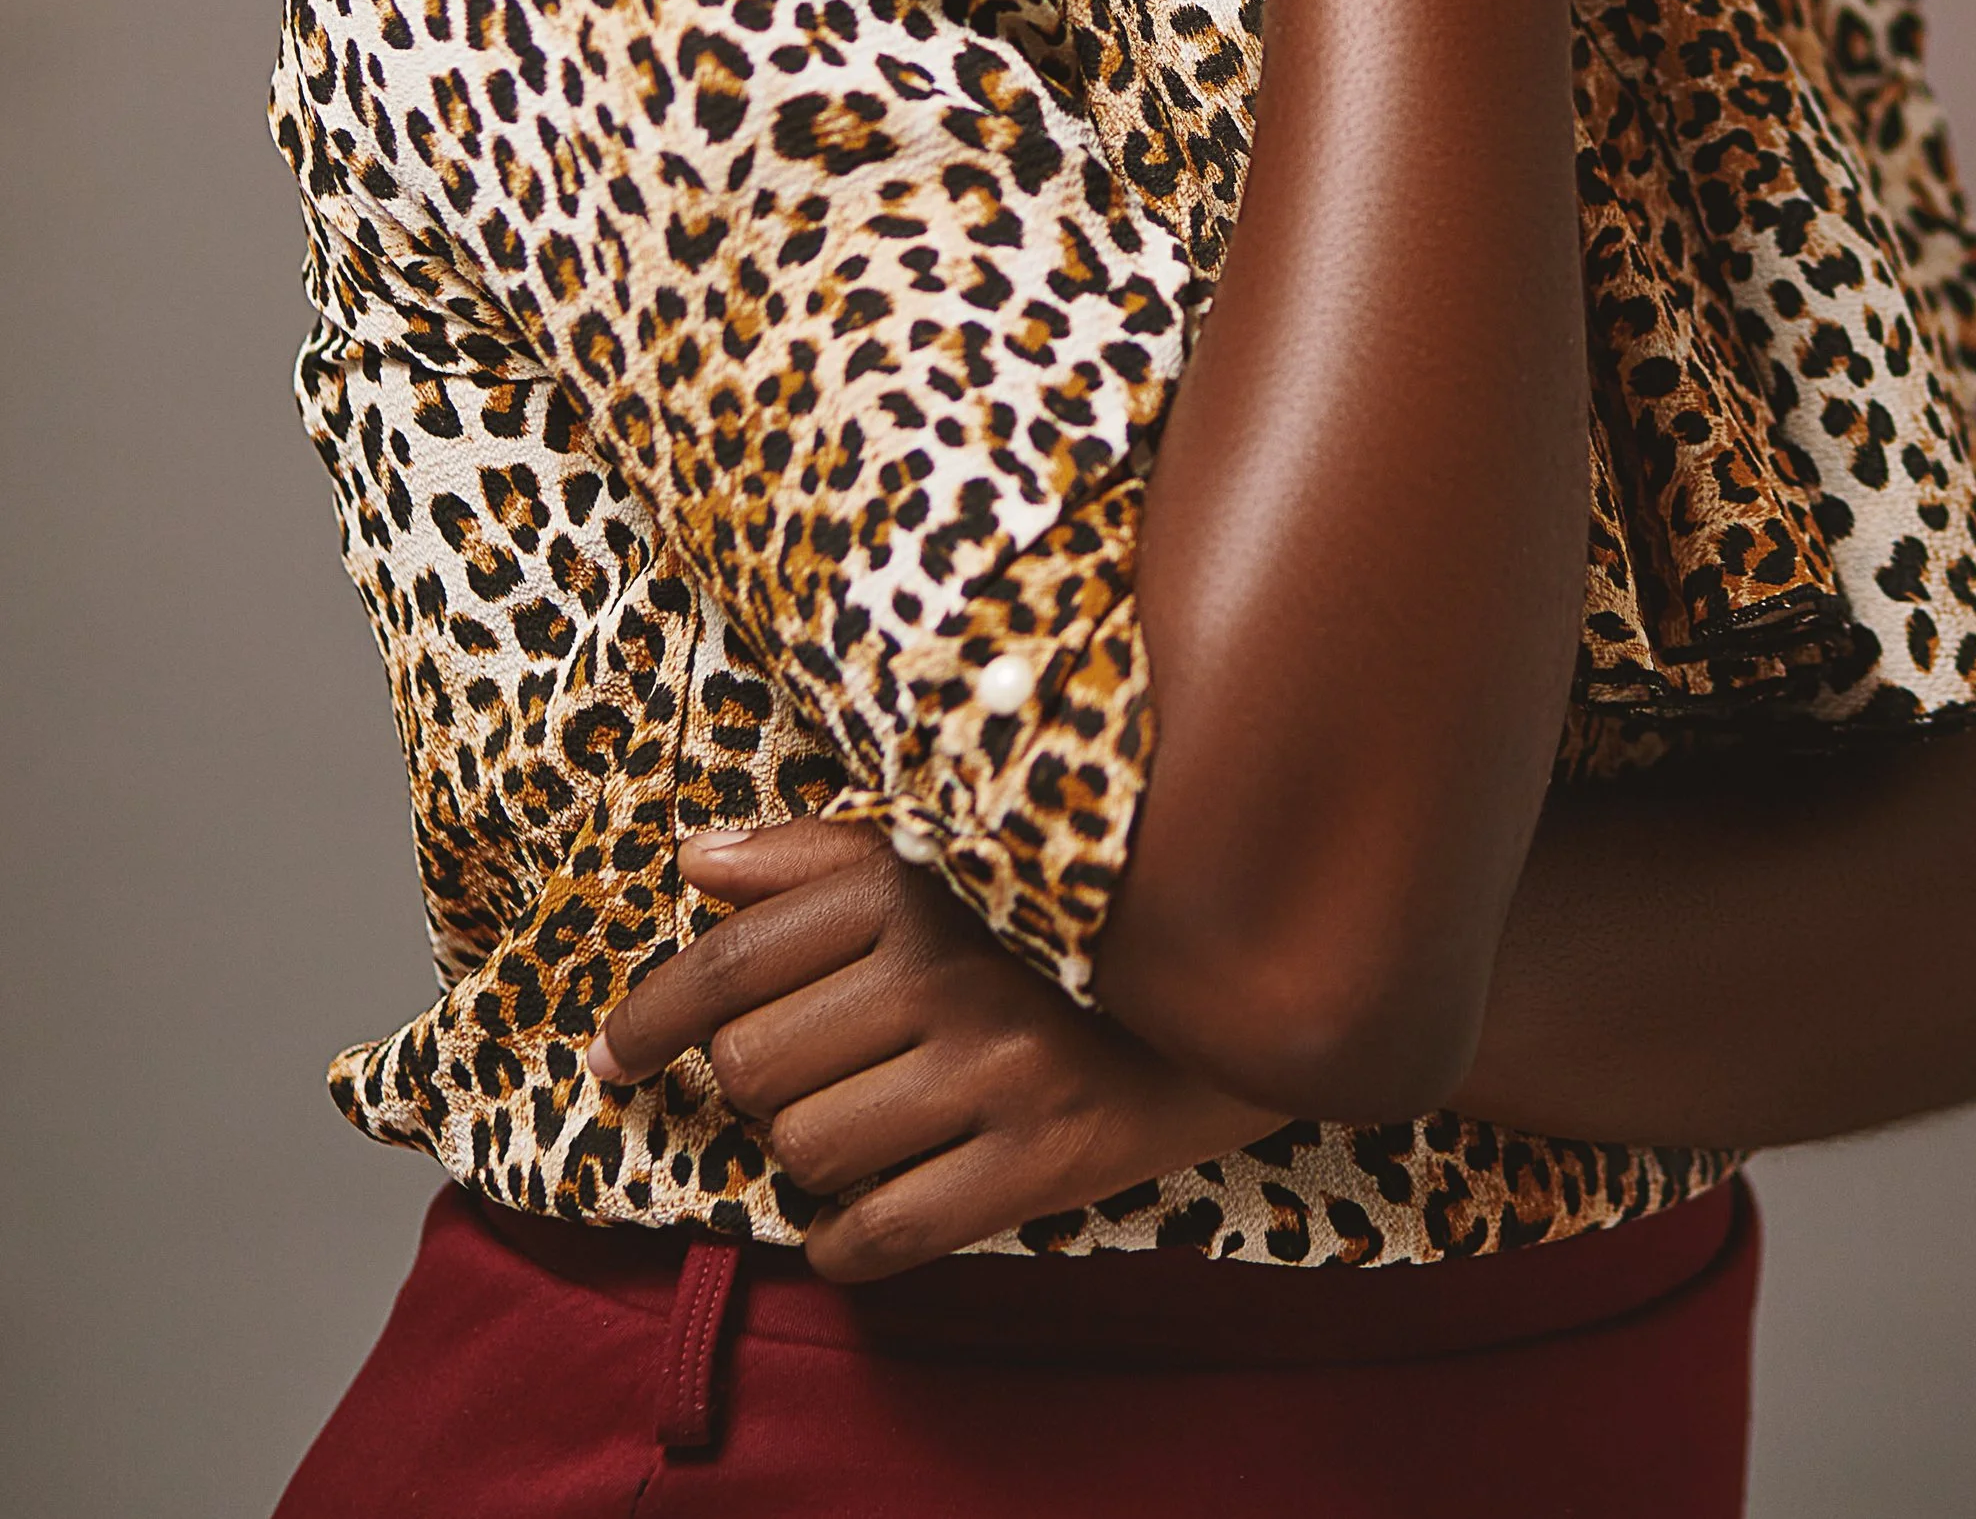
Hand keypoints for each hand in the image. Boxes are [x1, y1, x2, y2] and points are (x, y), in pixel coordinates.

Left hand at [590, 820, 1278, 1280]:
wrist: (1246, 965)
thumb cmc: (1067, 907)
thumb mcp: (948, 850)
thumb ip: (816, 855)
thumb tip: (693, 861)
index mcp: (914, 883)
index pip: (732, 959)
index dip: (650, 1018)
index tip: (615, 1058)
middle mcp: (944, 973)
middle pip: (756, 1070)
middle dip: (761, 1084)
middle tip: (812, 1071)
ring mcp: (994, 1071)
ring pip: (810, 1151)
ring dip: (815, 1154)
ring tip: (868, 1124)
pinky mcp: (1042, 1161)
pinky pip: (882, 1234)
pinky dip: (850, 1239)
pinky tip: (876, 1209)